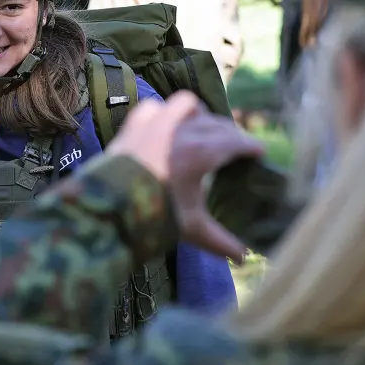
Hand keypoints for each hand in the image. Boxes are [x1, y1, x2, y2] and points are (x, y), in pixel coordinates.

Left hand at [105, 91, 264, 262]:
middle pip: (216, 124)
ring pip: (188, 106)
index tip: (260, 152)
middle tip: (235, 150)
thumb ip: (220, 241)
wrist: (105, 208)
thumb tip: (244, 258)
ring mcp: (156, 123)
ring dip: (200, 116)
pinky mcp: (134, 124)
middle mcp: (182, 131)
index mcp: (202, 152)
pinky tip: (168, 125)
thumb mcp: (190, 228)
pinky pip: (156, 107)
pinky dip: (166, 113)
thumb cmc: (154, 216)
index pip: (236, 142)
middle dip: (230, 135)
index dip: (251, 147)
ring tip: (203, 132)